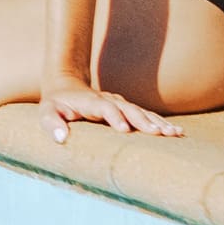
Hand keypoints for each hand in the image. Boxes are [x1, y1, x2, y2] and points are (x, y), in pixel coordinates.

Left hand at [39, 78, 175, 137]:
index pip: (105, 108)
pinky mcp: (127, 109)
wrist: (66, 86)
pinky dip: (161, 123)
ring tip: (175, 134)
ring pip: (142, 112)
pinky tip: (176, 132)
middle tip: (160, 134)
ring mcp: (121, 104)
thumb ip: (51, 124)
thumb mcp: (47, 112)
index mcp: (91, 102)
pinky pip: (147, 115)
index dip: (114, 117)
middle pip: (130, 110)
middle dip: (144, 121)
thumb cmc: (56, 105)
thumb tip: (60, 138)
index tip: (125, 129)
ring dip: (159, 123)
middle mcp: (110, 101)